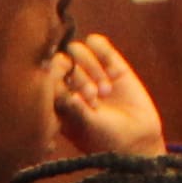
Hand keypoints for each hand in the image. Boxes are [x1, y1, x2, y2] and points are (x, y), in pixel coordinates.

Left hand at [54, 29, 165, 160]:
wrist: (136, 140)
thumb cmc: (106, 139)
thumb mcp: (89, 127)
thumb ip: (77, 109)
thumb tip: (69, 92)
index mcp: (56, 97)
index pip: (45, 76)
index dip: (57, 80)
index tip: (74, 97)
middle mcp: (69, 81)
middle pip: (61, 60)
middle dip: (78, 78)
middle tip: (93, 97)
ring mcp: (89, 70)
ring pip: (77, 49)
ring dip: (91, 67)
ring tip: (105, 91)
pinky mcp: (110, 62)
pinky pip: (97, 42)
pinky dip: (101, 51)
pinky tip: (112, 72)